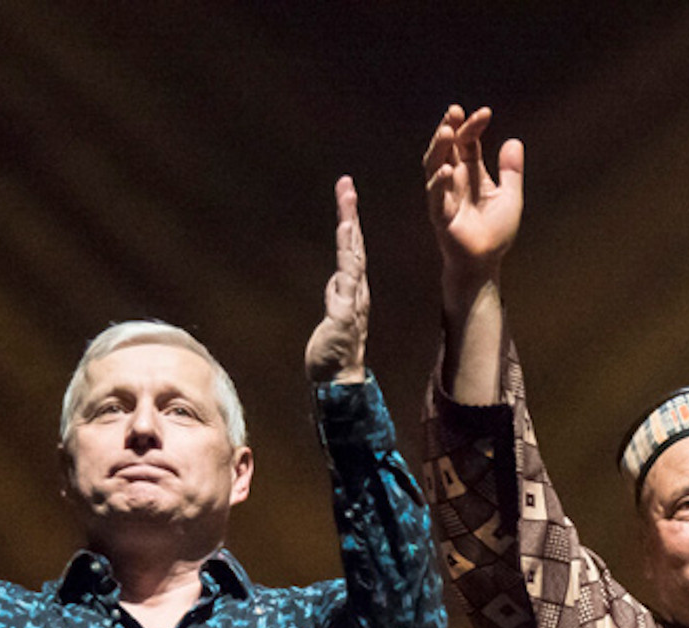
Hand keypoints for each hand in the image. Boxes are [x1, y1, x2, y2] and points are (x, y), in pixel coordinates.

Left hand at [306, 176, 368, 383]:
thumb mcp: (331, 317)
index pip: (351, 250)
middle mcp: (357, 290)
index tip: (346, 195)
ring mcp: (352, 301)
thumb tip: (336, 280)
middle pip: (353, 245)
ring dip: (349, 227)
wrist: (338, 382)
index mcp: (353, 290)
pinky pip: (346, 280)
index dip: (349, 222)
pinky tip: (346, 237)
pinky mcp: (344, 314)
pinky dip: (347, 256)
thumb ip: (336, 296)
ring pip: (351, 256)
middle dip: (349, 213)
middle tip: (346, 184)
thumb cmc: (334, 352)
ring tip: (347, 201)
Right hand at [423, 105, 523, 291]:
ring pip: (435, 166)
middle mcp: (454, 180)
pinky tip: (447, 169)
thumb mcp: (510, 197)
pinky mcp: (441, 216)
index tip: (485, 113)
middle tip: (454, 110)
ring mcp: (444, 196)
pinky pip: (436, 196)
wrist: (484, 264)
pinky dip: (440, 182)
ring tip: (446, 131)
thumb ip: (511, 171)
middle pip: (447, 148)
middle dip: (449, 128)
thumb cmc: (494, 233)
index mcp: (470, 173)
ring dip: (439, 148)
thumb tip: (514, 141)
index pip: (468, 143)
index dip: (473, 127)